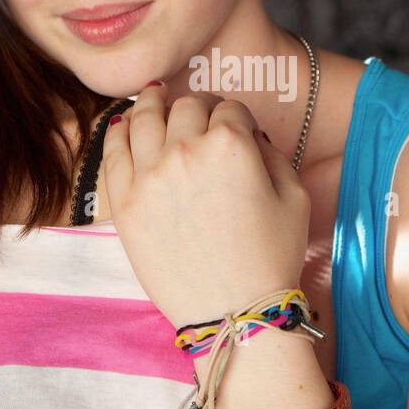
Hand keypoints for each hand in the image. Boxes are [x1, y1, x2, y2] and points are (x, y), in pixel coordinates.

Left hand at [100, 83, 310, 330]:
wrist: (234, 313)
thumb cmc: (271, 259)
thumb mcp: (295, 198)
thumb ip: (272, 154)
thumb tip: (250, 136)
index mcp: (231, 145)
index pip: (230, 108)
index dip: (236, 115)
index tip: (236, 127)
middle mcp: (185, 151)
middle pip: (187, 106)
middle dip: (198, 106)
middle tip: (200, 115)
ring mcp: (149, 175)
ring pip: (144, 117)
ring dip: (152, 102)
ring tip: (153, 96)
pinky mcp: (124, 202)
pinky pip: (113, 151)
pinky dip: (118, 131)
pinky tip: (124, 124)